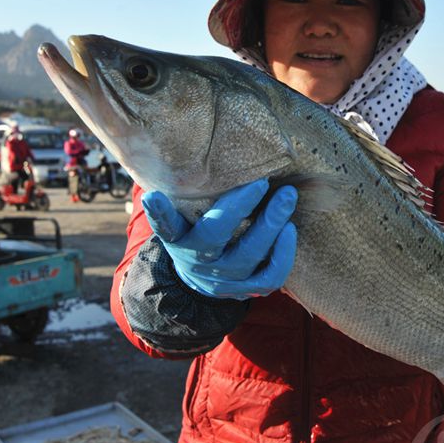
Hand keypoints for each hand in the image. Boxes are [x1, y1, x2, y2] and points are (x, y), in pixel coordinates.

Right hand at [140, 179, 296, 300]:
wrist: (200, 280)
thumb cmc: (196, 233)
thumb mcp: (184, 219)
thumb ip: (188, 196)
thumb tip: (198, 152)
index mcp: (178, 239)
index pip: (166, 225)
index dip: (159, 213)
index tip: (154, 196)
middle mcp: (198, 259)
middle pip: (217, 233)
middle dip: (241, 205)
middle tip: (263, 181)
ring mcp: (223, 278)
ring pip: (249, 255)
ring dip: (271, 226)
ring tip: (287, 198)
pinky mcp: (245, 290)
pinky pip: (269, 277)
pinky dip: (283, 254)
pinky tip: (289, 230)